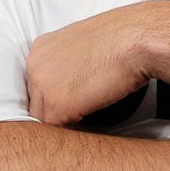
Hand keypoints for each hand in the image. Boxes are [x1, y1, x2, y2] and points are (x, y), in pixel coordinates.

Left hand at [25, 0, 169, 124]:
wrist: (135, 39)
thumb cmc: (120, 40)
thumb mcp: (82, 44)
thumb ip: (67, 62)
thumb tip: (70, 81)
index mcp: (40, 48)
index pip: (36, 83)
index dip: (53, 96)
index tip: (70, 101)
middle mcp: (34, 64)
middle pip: (35, 101)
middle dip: (54, 110)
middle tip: (78, 113)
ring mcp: (42, 85)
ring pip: (42, 118)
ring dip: (62, 122)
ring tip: (84, 119)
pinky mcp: (56, 105)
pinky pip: (54, 130)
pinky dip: (70, 131)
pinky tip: (88, 123)